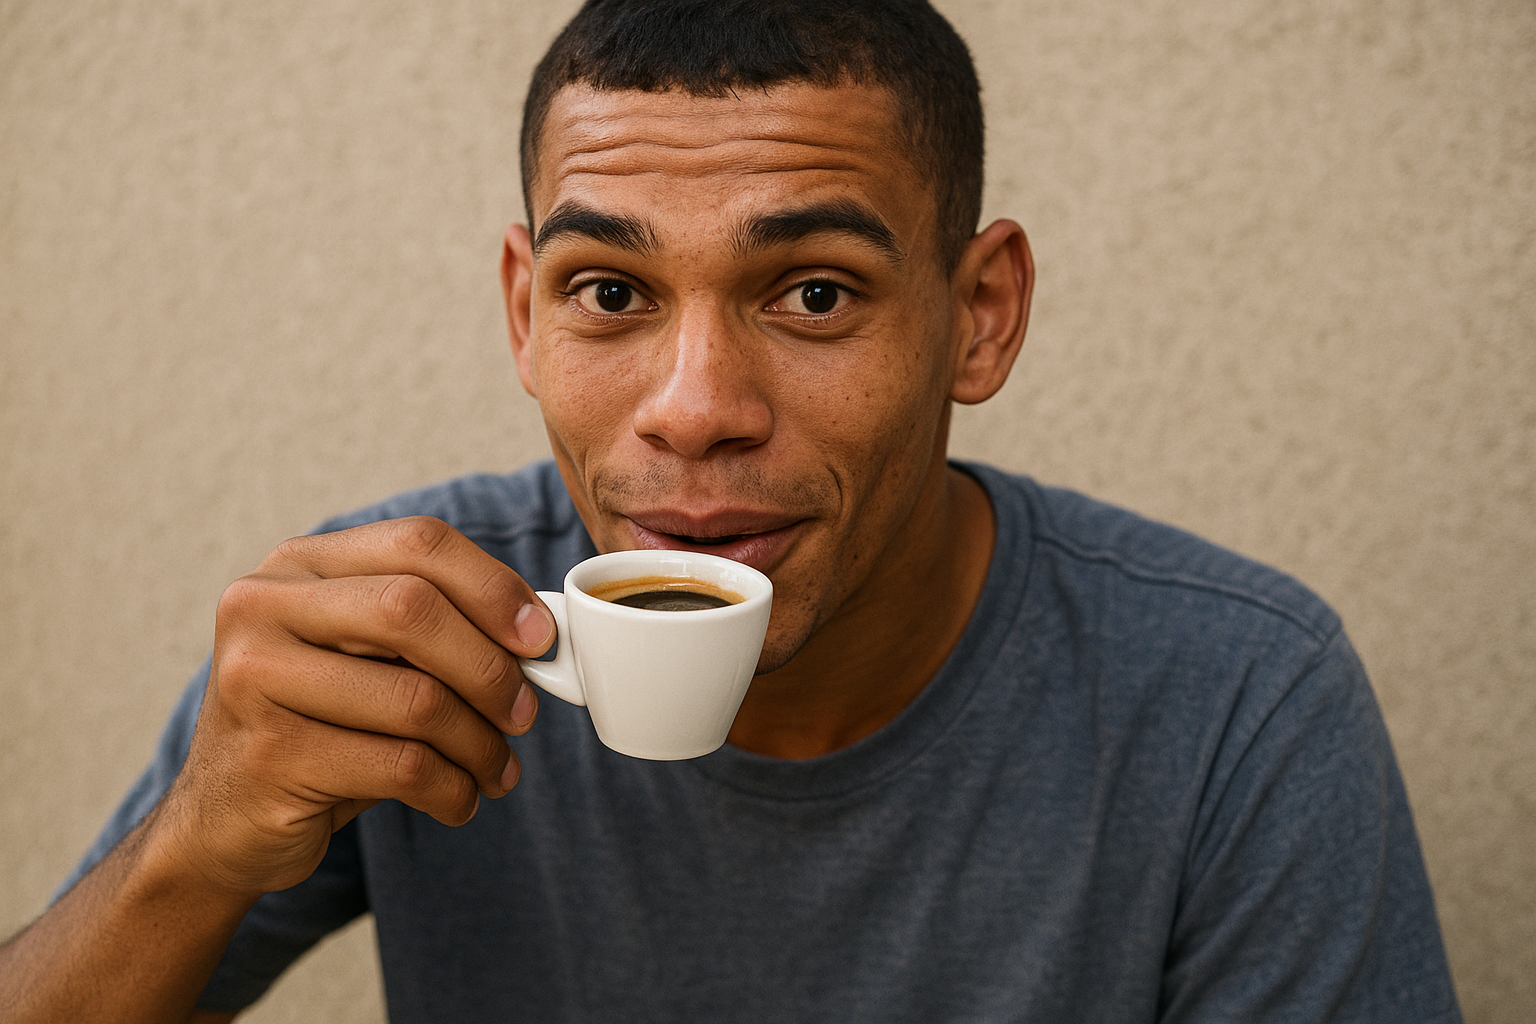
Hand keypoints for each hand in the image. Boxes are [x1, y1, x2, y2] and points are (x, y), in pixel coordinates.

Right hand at [161, 516, 551, 897]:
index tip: (540, 637)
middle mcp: (264, 606)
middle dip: (491, 667)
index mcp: (299, 564)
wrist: (224, 820)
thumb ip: (431, 628)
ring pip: (417, 700)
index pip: (418, 543)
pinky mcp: (269, 755)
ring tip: (496, 767)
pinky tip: (461, 799)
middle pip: (415, 610)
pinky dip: (452, 789)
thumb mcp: (364, 657)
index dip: (494, 587)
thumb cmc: (319, 726)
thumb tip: (540, 635)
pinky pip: (400, 766)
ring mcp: (256, 679)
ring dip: (480, 743)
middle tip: (524, 712)